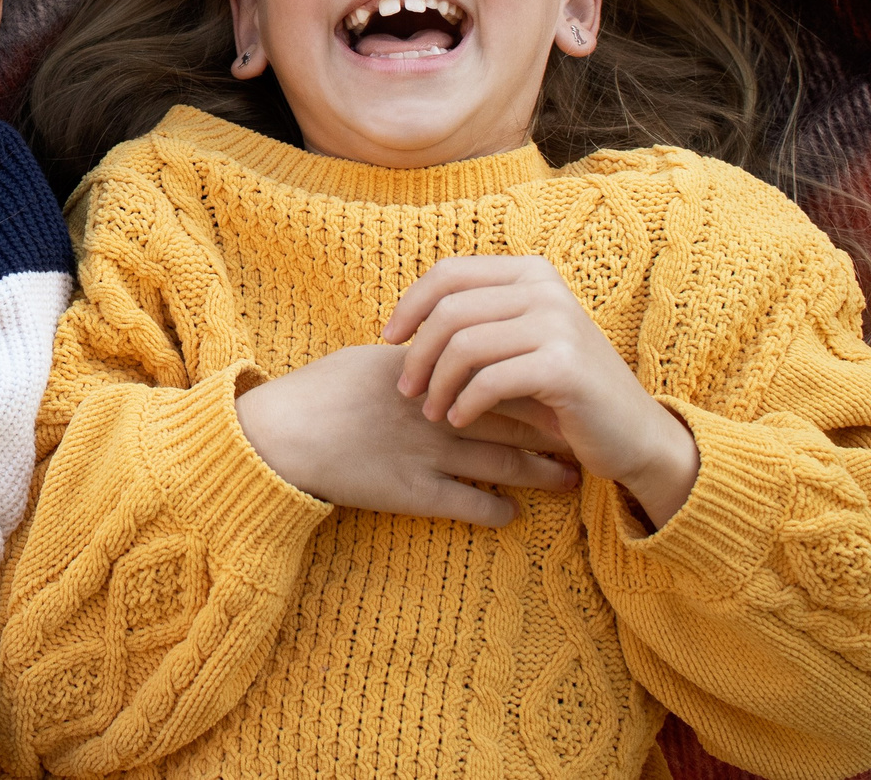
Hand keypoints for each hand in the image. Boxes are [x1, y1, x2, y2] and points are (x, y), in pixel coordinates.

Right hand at [233, 343, 578, 526]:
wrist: (281, 435)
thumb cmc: (315, 392)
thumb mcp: (365, 361)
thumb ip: (410, 361)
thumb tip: (438, 354)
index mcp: (425, 370)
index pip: (494, 370)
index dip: (533, 382)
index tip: (563, 386)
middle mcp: (434, 409)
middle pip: (511, 416)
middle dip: (555, 426)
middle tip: (589, 431)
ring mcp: (427, 452)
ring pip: (501, 462)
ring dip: (540, 472)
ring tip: (572, 479)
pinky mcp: (412, 491)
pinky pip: (466, 503)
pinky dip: (493, 510)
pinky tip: (512, 516)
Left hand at [382, 256, 700, 529]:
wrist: (632, 434)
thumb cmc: (560, 392)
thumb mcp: (515, 346)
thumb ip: (472, 326)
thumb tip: (401, 326)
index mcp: (531, 272)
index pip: (449, 273)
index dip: (410, 305)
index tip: (389, 339)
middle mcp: (546, 288)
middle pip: (450, 309)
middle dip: (418, 352)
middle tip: (406, 389)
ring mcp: (558, 323)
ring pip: (464, 344)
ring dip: (437, 383)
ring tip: (431, 411)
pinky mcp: (563, 365)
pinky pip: (490, 380)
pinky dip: (465, 402)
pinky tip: (458, 419)